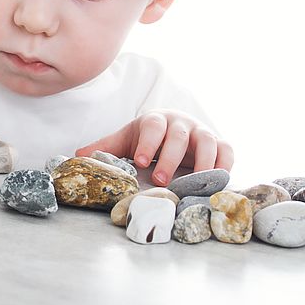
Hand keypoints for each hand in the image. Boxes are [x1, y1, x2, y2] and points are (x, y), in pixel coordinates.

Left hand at [75, 109, 233, 186]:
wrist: (175, 128)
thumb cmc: (148, 138)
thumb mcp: (126, 140)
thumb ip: (105, 148)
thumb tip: (78, 156)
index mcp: (157, 120)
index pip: (154, 127)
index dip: (148, 143)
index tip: (140, 161)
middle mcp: (182, 124)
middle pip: (179, 136)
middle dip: (171, 157)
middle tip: (161, 179)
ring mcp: (202, 132)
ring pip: (208, 141)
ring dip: (202, 163)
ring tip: (194, 184)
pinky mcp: (219, 143)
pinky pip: (227, 151)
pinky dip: (225, 164)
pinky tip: (217, 181)